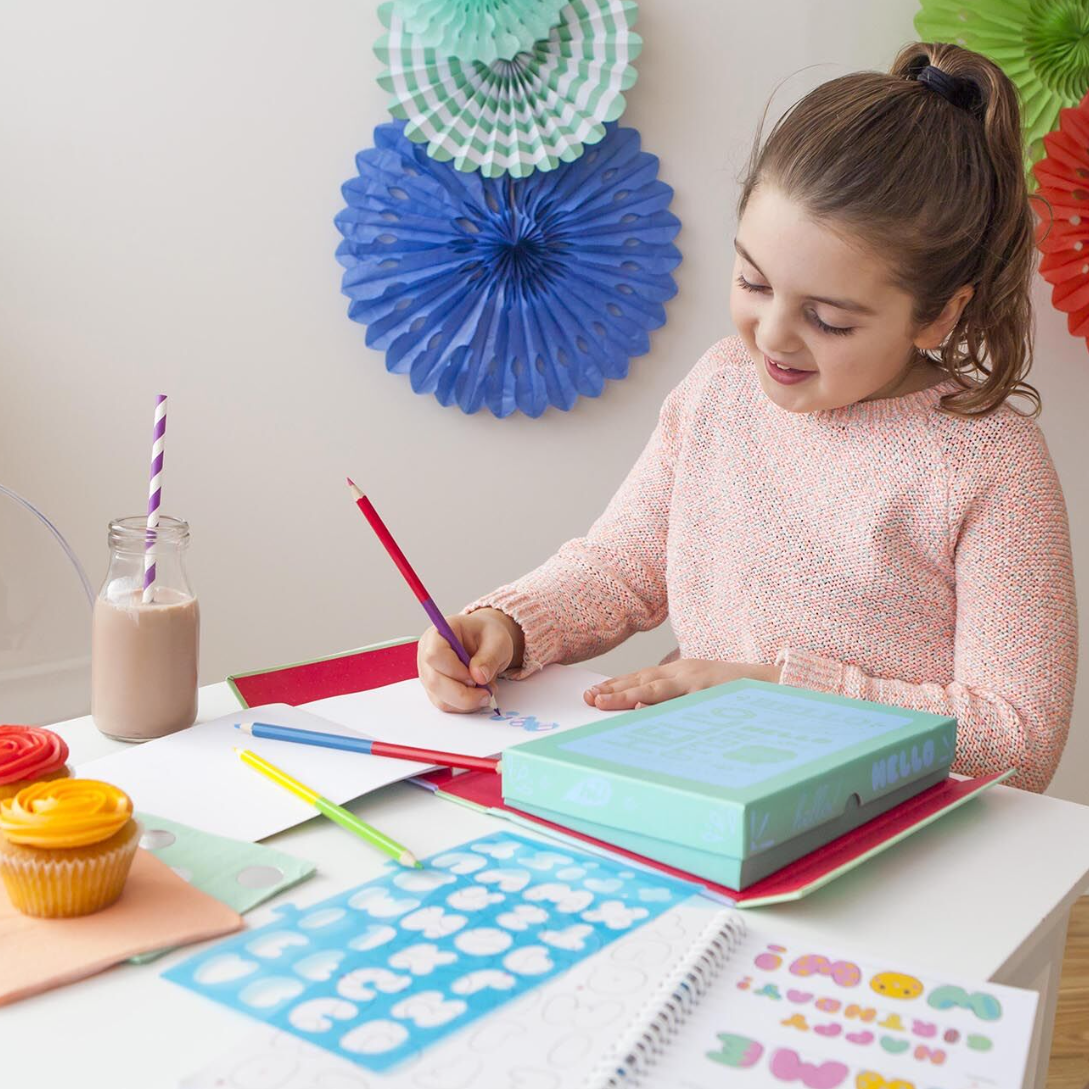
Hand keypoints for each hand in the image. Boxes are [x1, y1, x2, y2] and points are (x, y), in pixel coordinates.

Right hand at [418, 608, 524, 713]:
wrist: (486, 641)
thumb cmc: (487, 635)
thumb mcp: (497, 640)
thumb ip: (490, 656)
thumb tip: (479, 676)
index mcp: (438, 635)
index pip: (435, 654)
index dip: (455, 670)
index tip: (476, 676)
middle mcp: (427, 655)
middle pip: (434, 681)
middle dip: (463, 694)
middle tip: (487, 692)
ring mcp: (429, 674)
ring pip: (440, 698)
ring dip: (466, 702)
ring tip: (486, 690)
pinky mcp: (435, 690)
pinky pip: (446, 705)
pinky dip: (465, 706)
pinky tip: (477, 694)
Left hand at [583, 659, 781, 710]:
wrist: (773, 684)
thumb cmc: (734, 691)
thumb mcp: (701, 689)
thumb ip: (675, 698)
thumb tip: (644, 710)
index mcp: (681, 671)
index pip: (641, 677)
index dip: (616, 685)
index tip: (593, 693)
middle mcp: (685, 673)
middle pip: (642, 680)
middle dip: (613, 690)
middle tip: (589, 698)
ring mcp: (697, 682)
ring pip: (655, 689)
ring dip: (626, 695)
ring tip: (603, 702)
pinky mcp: (710, 692)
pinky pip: (680, 701)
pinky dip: (659, 704)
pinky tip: (641, 708)